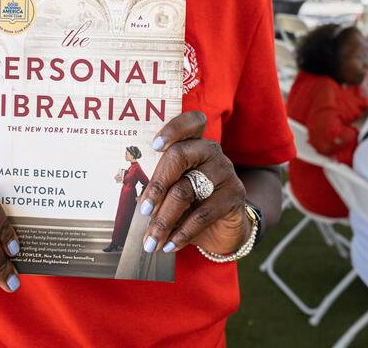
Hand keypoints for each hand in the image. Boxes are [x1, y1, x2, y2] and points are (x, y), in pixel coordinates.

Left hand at [140, 111, 250, 254]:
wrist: (224, 227)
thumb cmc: (191, 202)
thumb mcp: (175, 189)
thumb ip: (160, 185)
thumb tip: (133, 201)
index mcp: (194, 142)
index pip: (190, 123)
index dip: (172, 129)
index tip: (153, 145)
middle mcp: (211, 152)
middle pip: (179, 156)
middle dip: (156, 185)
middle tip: (142, 211)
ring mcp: (225, 172)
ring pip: (186, 190)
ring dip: (164, 219)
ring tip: (151, 240)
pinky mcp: (234, 196)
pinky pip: (203, 214)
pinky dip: (182, 232)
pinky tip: (170, 244)